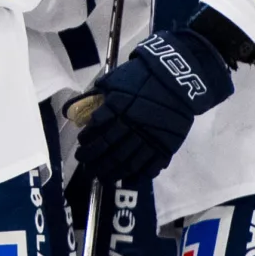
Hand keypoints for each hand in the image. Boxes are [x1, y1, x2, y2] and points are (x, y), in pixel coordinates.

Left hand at [64, 25, 235, 202]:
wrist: (177, 77)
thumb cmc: (142, 76)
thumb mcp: (115, 80)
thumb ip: (97, 96)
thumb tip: (76, 110)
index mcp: (118, 110)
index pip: (97, 132)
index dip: (88, 143)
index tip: (81, 148)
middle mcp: (133, 127)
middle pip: (110, 151)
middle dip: (95, 163)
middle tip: (86, 169)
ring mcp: (151, 138)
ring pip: (129, 162)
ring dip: (113, 173)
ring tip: (102, 178)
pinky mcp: (167, 145)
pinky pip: (152, 166)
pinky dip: (139, 175)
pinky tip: (129, 179)